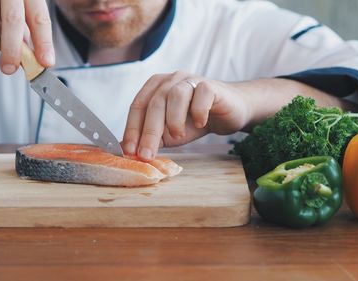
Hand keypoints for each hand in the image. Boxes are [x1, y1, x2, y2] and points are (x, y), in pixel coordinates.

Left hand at [122, 71, 250, 160]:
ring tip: (178, 135)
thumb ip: (150, 138)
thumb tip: (128, 151)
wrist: (228, 112)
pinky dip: (199, 110)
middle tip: (147, 154)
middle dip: (148, 132)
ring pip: (175, 95)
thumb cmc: (195, 121)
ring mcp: (191, 80)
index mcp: (155, 88)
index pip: (138, 106)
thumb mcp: (169, 133)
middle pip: (154, 103)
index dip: (132, 129)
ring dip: (173, 119)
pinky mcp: (211, 85)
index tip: (130, 152)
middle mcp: (171, 80)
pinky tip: (200, 123)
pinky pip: (201, 94)